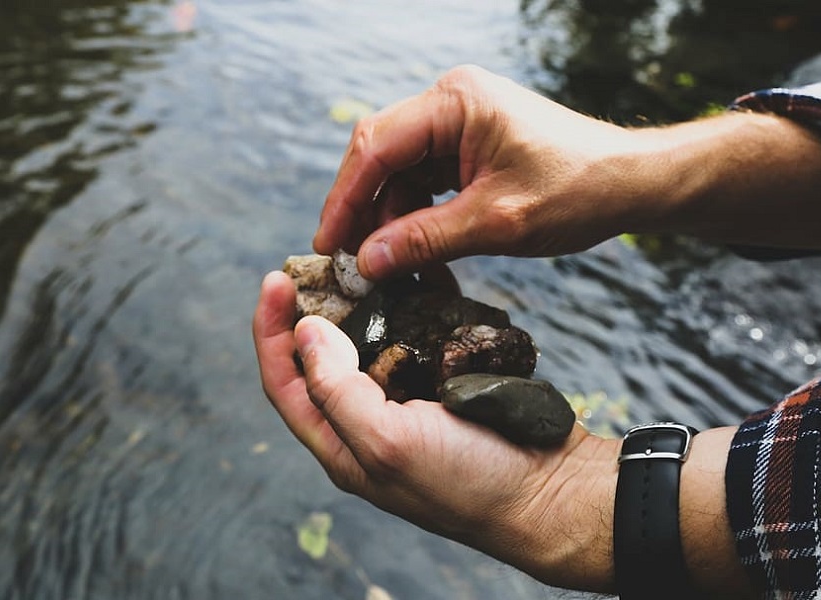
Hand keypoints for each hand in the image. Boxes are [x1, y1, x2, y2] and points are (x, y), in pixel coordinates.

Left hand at [252, 270, 619, 590]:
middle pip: (322, 358)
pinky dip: (412, 303)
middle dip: (313, 308)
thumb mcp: (387, 442)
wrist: (548, 491)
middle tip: (321, 262)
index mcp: (342, 443)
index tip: (275, 279)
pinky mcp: (446, 381)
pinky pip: (419, 334)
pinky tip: (414, 275)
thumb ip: (336, 389)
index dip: (272, 332)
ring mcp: (409, 399)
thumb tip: (305, 331)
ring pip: (372, 340)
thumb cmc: (468, 481)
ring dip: (364, 301)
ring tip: (364, 261)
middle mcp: (368, 420)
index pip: (286, 382)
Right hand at [313, 65, 651, 279]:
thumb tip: (366, 262)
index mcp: (455, 102)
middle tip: (350, 266)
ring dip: (393, 226)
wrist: (631, 184)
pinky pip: (426, 186)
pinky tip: (417, 262)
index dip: (345, 198)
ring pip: (401, 177)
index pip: (376, 146)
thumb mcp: (496, 223)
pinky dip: (419, 223)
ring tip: (389, 275)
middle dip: (365, 214)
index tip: (328, 246)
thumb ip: (425, 240)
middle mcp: (450, 104)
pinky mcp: (468, 150)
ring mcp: (458, 126)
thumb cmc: (576, 191)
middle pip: (382, 159)